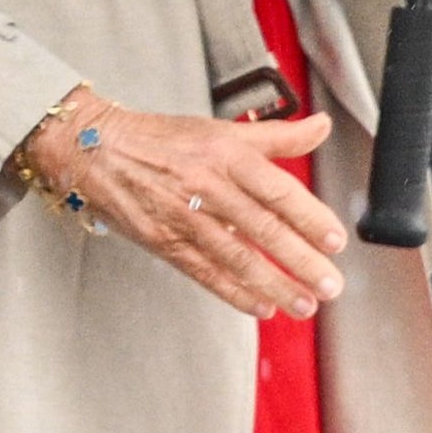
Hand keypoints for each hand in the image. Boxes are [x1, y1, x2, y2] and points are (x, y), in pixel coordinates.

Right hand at [17, 88, 347, 318]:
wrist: (95, 148)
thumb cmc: (162, 139)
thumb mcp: (220, 129)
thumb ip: (276, 134)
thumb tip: (321, 126)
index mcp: (225, 152)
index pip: (277, 189)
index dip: (309, 217)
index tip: (336, 241)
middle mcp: (206, 184)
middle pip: (262, 228)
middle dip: (301, 261)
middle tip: (330, 285)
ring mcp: (183, 215)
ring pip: (237, 256)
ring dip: (274, 285)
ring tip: (305, 304)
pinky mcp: (164, 241)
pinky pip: (205, 272)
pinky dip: (235, 293)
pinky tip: (261, 306)